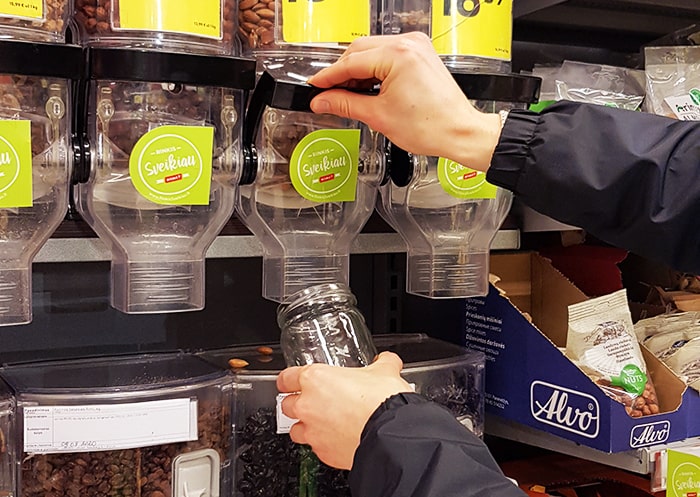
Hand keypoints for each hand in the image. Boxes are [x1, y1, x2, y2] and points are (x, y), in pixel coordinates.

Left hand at [276, 351, 412, 469]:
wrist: (390, 435)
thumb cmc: (381, 402)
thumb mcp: (384, 371)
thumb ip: (381, 363)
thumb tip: (386, 361)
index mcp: (316, 379)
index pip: (287, 377)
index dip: (287, 380)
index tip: (289, 382)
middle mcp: (308, 405)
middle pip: (286, 405)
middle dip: (297, 404)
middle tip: (312, 402)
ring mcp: (313, 431)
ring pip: (295, 430)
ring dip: (305, 426)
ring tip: (321, 424)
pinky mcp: (322, 453)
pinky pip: (315, 448)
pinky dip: (323, 444)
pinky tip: (336, 440)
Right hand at [307, 32, 501, 171]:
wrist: (459, 131)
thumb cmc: (431, 125)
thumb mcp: (378, 116)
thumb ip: (345, 104)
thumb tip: (323, 101)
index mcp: (398, 55)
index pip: (350, 62)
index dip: (328, 77)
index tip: (315, 87)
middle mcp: (408, 44)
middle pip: (359, 51)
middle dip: (341, 73)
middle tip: (327, 94)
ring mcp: (416, 46)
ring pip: (372, 51)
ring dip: (357, 71)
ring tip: (346, 95)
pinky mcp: (420, 54)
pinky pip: (387, 55)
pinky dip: (374, 70)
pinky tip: (366, 88)